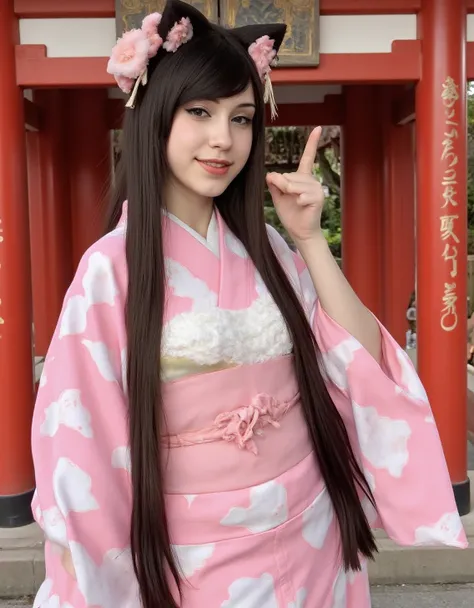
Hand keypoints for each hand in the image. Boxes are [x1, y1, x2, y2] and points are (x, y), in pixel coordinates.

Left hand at [266, 126, 324, 244]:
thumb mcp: (278, 197)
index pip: (308, 157)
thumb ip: (275, 184)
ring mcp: (316, 188)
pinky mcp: (318, 197)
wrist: (300, 231)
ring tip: (295, 202)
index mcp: (303, 178)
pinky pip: (300, 195)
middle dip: (283, 187)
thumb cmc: (291, 214)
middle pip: (289, 176)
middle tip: (288, 198)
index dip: (312, 143)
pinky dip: (297, 202)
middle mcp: (312, 180)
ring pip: (293, 184)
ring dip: (289, 194)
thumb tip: (269, 174)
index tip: (318, 128)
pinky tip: (302, 207)